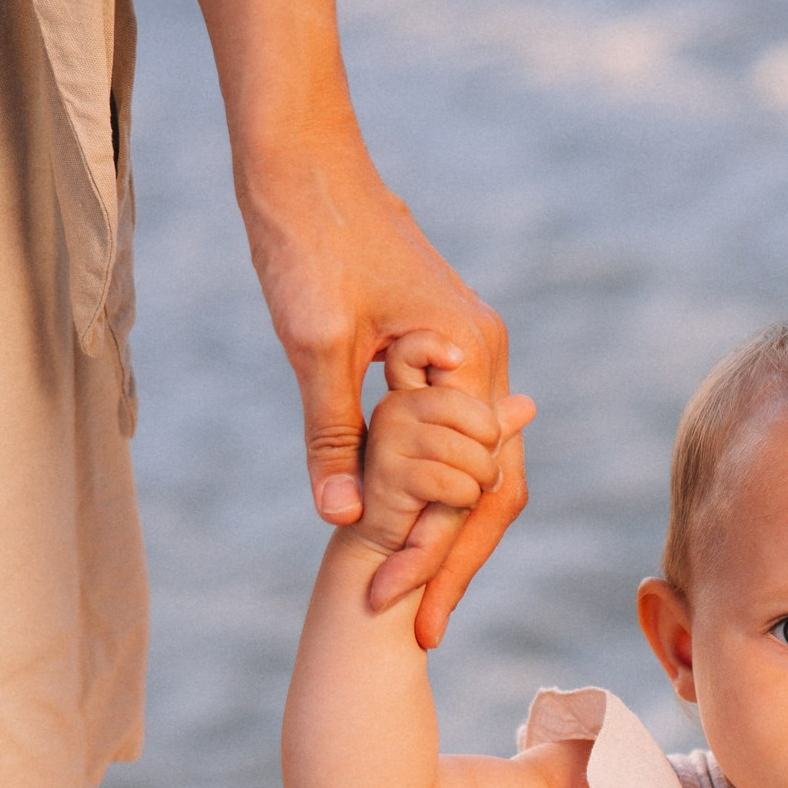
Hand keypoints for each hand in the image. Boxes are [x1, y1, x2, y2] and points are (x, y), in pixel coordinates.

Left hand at [239, 130, 527, 646]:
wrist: (299, 153)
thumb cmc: (308, 233)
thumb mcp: (313, 344)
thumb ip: (333, 436)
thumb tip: (342, 522)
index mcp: (471, 356)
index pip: (468, 483)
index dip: (435, 554)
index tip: (400, 608)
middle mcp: (486, 359)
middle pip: (488, 489)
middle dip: (451, 564)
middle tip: (419, 634)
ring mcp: (468, 358)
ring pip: (473, 471)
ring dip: (445, 537)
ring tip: (416, 603)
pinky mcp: (438, 353)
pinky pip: (448, 443)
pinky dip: (431, 493)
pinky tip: (406, 538)